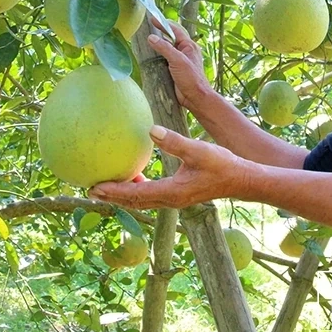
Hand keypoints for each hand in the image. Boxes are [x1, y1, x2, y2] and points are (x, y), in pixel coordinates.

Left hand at [88, 125, 253, 208]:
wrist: (241, 180)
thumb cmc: (222, 165)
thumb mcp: (198, 150)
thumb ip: (174, 141)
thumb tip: (150, 129)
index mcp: (172, 191)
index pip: (136, 194)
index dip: (114, 191)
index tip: (95, 187)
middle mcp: (170, 199)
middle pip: (134, 202)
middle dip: (111, 196)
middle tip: (89, 189)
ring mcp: (174, 198)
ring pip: (142, 199)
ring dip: (123, 194)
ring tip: (104, 185)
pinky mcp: (179, 194)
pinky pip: (151, 193)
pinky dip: (138, 187)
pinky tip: (134, 174)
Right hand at [146, 19, 212, 112]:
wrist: (195, 97)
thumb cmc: (191, 78)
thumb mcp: (177, 60)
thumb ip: (164, 48)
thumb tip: (151, 37)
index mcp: (189, 46)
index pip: (175, 30)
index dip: (164, 24)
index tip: (152, 19)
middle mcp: (185, 51)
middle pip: (171, 39)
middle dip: (160, 33)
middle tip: (147, 28)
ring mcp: (180, 61)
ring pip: (167, 49)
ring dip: (158, 45)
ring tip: (146, 41)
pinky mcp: (175, 70)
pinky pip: (165, 59)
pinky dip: (157, 56)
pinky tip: (150, 57)